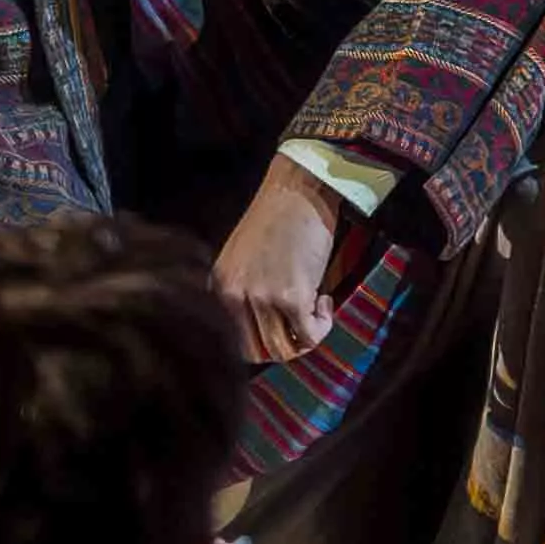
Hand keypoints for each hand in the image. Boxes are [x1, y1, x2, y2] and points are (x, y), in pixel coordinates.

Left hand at [215, 156, 350, 363]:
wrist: (299, 191)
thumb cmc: (277, 219)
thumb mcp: (243, 259)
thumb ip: (244, 291)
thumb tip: (262, 326)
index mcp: (220, 286)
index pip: (232, 340)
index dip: (261, 340)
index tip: (280, 326)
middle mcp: (235, 296)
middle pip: (256, 352)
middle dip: (282, 346)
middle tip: (299, 325)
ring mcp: (262, 298)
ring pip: (282, 350)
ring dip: (304, 338)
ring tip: (314, 310)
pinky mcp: (292, 297)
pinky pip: (308, 336)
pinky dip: (321, 328)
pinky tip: (325, 302)